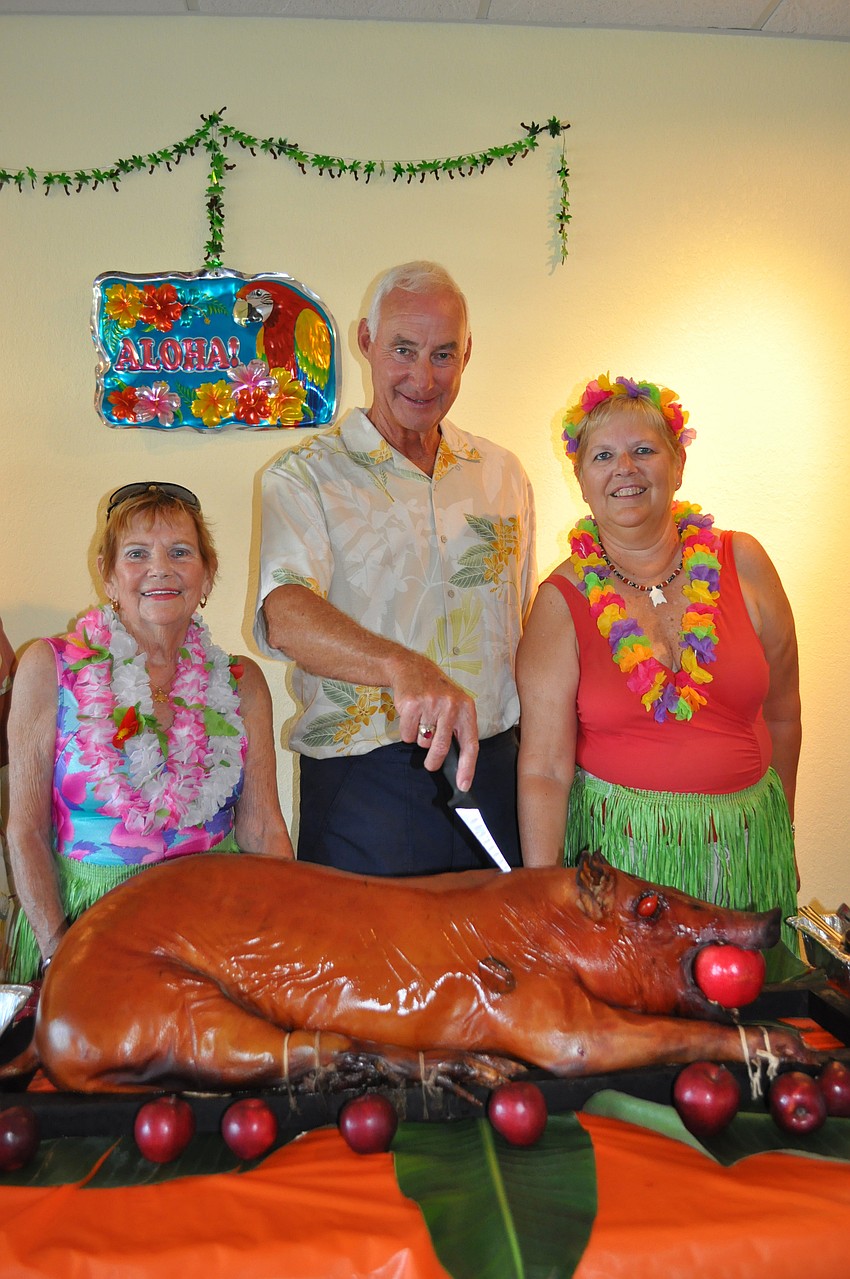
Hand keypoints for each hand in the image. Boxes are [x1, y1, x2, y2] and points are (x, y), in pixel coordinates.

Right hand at [391, 651, 478, 788]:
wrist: (412, 668)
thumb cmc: (437, 693)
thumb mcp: (456, 705)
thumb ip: (459, 730)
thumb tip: (459, 765)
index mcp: (466, 708)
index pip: (470, 744)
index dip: (467, 767)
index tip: (463, 785)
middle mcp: (451, 705)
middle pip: (442, 747)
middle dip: (434, 761)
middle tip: (430, 765)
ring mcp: (431, 703)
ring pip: (423, 741)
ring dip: (420, 738)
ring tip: (422, 720)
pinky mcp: (412, 704)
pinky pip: (407, 734)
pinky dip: (407, 731)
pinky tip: (411, 716)